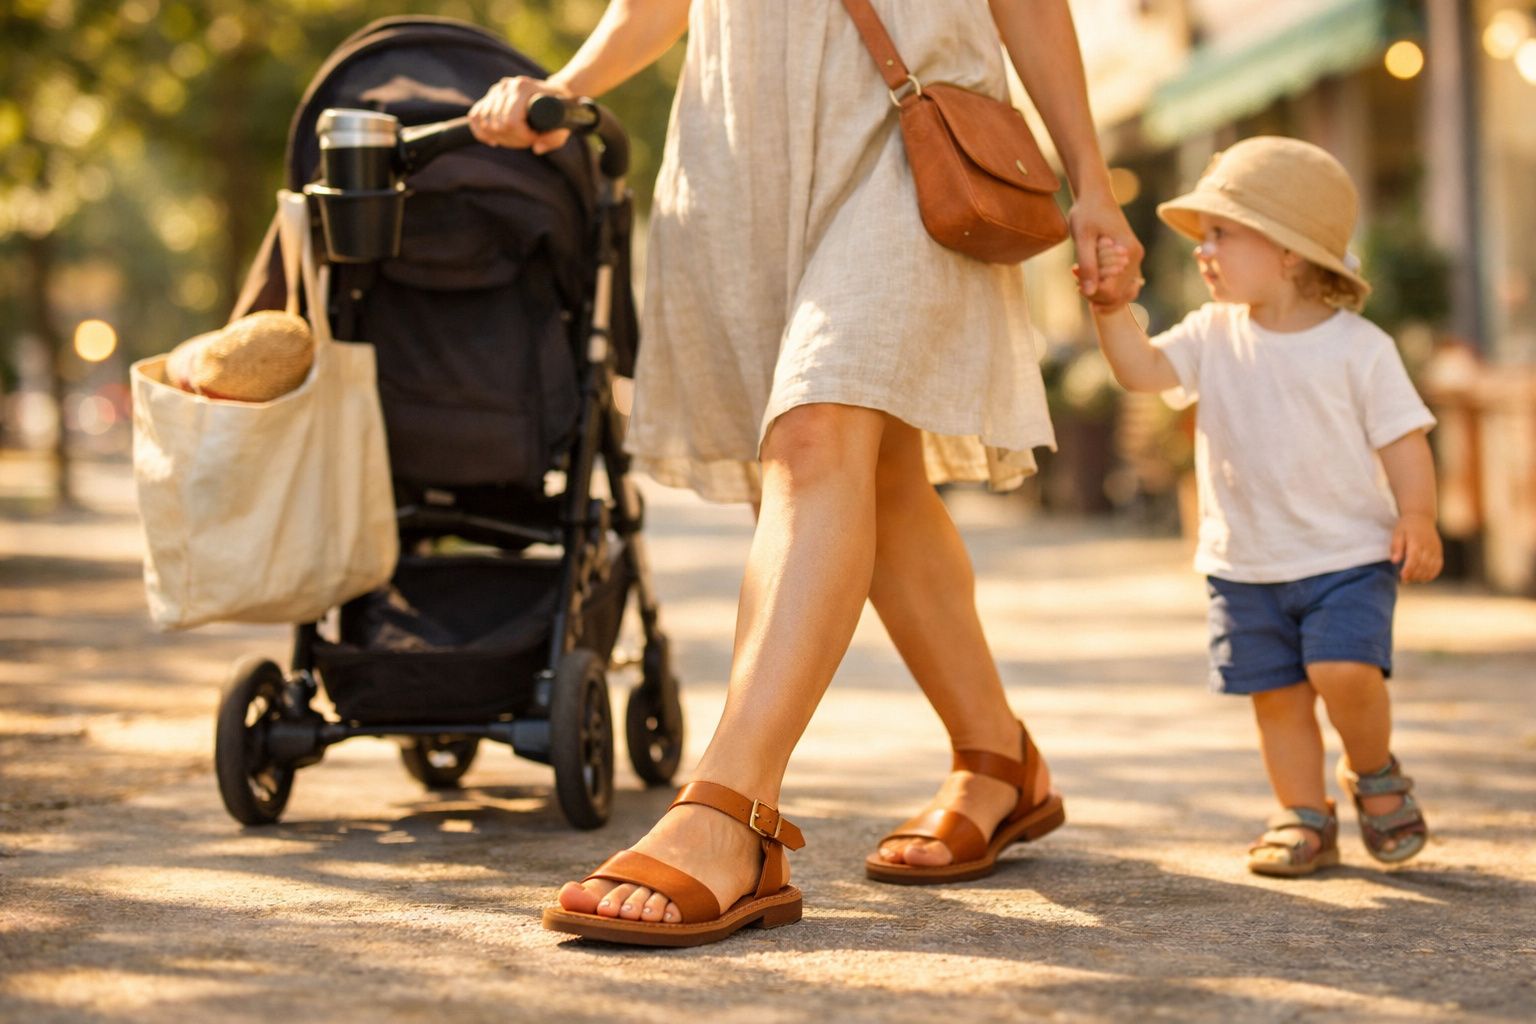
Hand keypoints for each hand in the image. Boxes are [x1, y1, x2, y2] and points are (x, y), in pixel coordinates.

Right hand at [468, 75, 571, 153]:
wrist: (553, 91)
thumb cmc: (561, 110)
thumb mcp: (563, 125)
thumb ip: (554, 139)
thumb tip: (536, 149)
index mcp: (523, 88)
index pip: (510, 121)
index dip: (521, 137)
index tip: (534, 138)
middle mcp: (506, 86)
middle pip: (498, 124)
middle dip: (512, 139)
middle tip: (527, 140)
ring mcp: (496, 90)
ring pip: (486, 122)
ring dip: (500, 138)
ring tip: (515, 139)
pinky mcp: (490, 96)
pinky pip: (475, 116)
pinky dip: (480, 131)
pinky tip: (492, 141)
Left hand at [1068, 192, 1143, 307]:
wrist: (1095, 196)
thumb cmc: (1087, 212)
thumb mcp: (1082, 238)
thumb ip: (1087, 264)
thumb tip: (1089, 292)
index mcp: (1128, 252)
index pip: (1111, 290)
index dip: (1090, 291)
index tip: (1074, 274)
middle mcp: (1136, 258)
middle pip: (1117, 295)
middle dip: (1095, 294)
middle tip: (1076, 277)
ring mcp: (1135, 260)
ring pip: (1122, 294)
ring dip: (1100, 294)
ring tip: (1082, 281)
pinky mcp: (1129, 260)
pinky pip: (1122, 285)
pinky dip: (1106, 288)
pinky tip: (1090, 278)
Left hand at [1391, 513, 1442, 582]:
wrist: (1421, 517)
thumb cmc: (1406, 527)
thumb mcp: (1397, 534)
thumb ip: (1396, 547)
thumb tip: (1394, 561)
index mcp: (1416, 541)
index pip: (1414, 559)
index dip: (1409, 570)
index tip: (1402, 577)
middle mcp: (1428, 546)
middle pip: (1423, 565)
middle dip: (1414, 575)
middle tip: (1405, 580)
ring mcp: (1435, 549)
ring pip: (1431, 567)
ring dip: (1422, 576)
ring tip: (1412, 580)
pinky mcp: (1439, 551)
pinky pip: (1438, 565)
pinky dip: (1432, 574)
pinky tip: (1423, 578)